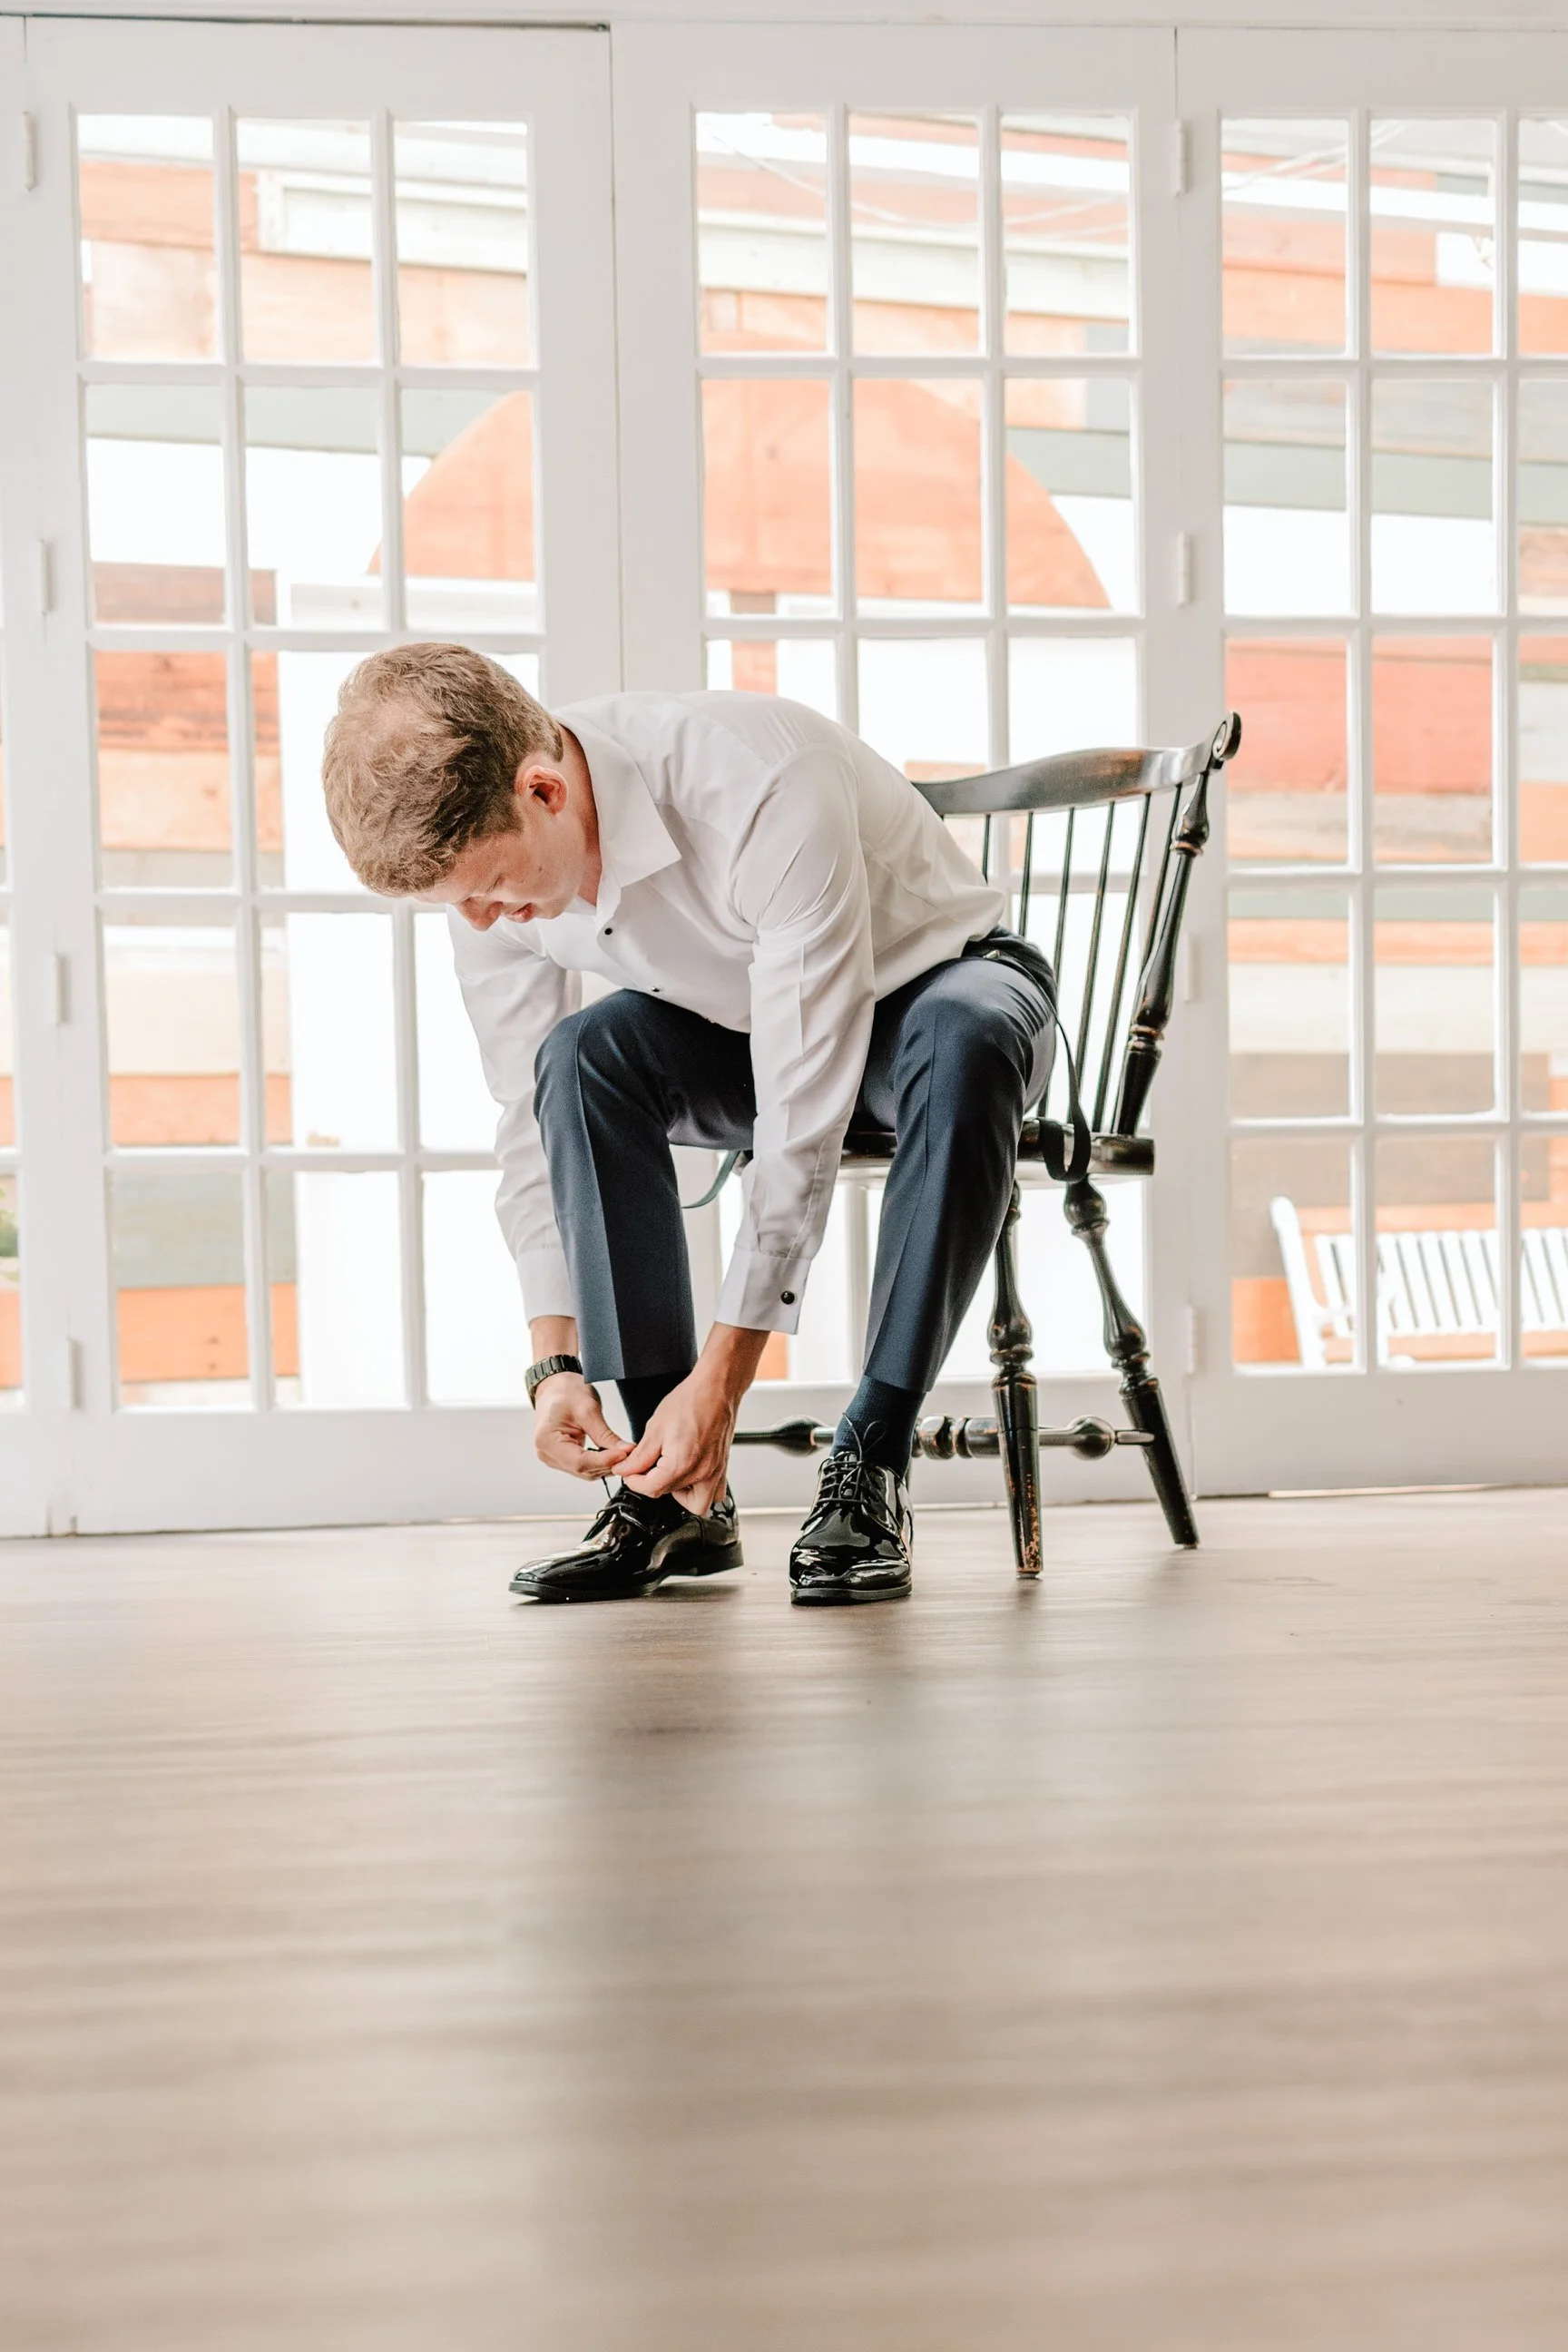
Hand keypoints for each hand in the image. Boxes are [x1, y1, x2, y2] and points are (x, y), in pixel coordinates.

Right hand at [532, 1373, 631, 1481]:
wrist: (556, 1387)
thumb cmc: (566, 1392)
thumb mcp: (588, 1409)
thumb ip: (606, 1434)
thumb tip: (625, 1451)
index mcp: (547, 1440)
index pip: (579, 1461)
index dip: (604, 1461)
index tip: (624, 1455)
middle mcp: (547, 1453)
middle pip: (582, 1469)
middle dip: (607, 1464)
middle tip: (629, 1455)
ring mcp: (553, 1458)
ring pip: (585, 1471)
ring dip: (605, 1466)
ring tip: (623, 1454)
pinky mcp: (562, 1458)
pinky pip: (583, 1466)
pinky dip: (599, 1463)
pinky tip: (612, 1455)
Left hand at [618, 1365, 737, 1516]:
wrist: (715, 1389)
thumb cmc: (691, 1402)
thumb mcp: (655, 1428)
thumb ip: (639, 1456)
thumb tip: (625, 1469)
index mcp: (681, 1464)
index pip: (651, 1489)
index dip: (634, 1482)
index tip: (630, 1473)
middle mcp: (702, 1473)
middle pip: (670, 1495)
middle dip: (654, 1484)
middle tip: (647, 1469)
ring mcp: (715, 1472)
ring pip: (698, 1504)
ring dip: (681, 1496)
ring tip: (670, 1475)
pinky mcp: (722, 1467)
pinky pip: (714, 1493)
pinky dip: (701, 1491)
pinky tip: (689, 1475)